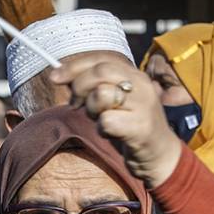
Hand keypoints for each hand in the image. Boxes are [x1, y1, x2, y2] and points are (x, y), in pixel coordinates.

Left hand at [50, 57, 181, 188]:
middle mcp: (142, 85)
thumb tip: (62, 75)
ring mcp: (143, 105)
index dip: (74, 66)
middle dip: (79, 87)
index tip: (55, 77)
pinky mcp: (141, 127)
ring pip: (101, 95)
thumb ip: (94, 86)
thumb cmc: (130, 126)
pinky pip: (106, 121)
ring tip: (102, 120)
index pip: (101, 59)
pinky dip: (102, 129)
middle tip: (76, 104)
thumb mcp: (114, 100)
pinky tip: (111, 133)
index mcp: (135, 74)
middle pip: (99, 72)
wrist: (159, 155)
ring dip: (92, 110)